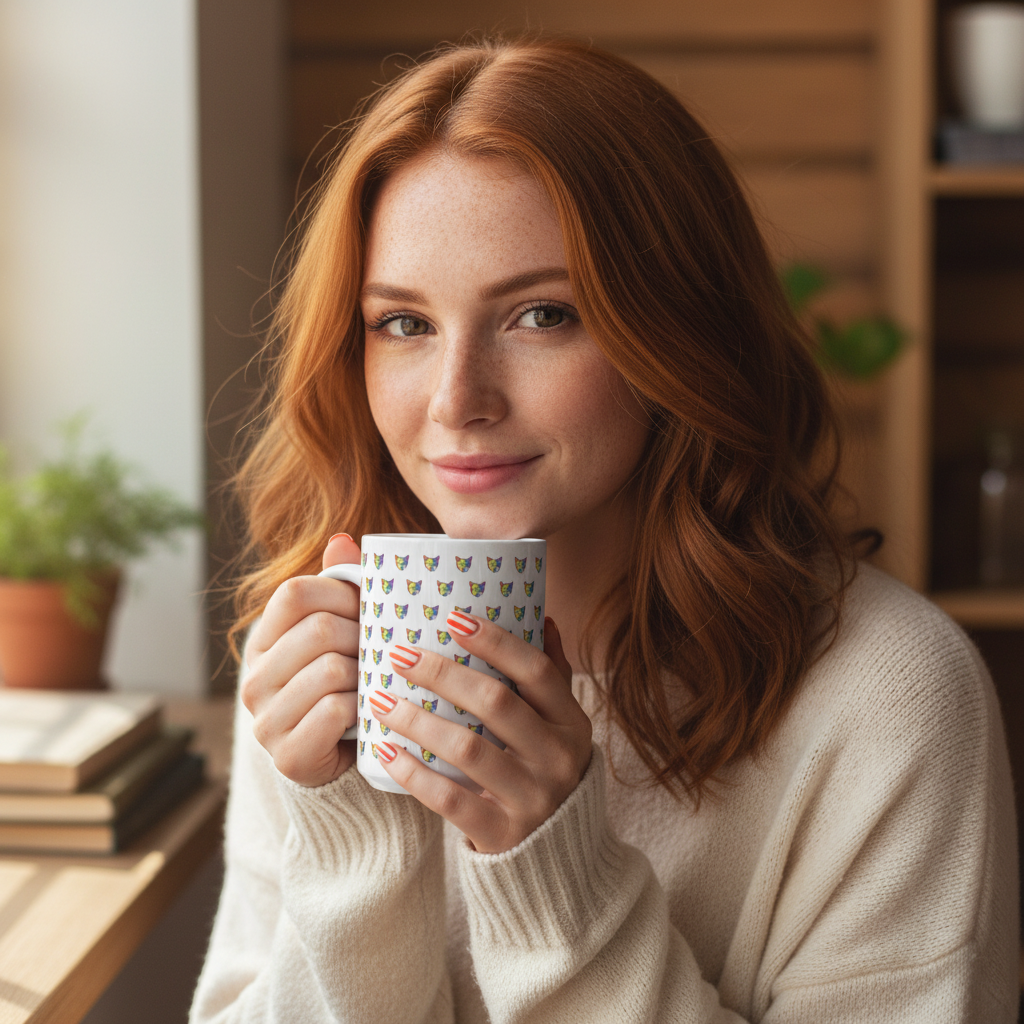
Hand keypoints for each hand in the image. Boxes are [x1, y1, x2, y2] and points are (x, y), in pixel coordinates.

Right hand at [240, 534, 361, 786]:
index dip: (341, 594)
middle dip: (362, 637)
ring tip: (373, 682)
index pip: (294, 592)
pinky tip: (367, 712)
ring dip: (365, 675)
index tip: (367, 610)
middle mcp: (254, 678)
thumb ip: (338, 589)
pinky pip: (336, 711)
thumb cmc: (341, 685)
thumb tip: (342, 539)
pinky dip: (362, 707)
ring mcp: (266, 719)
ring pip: (331, 670)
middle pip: (320, 631)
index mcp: (263, 641)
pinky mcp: (287, 754)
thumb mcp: (338, 634)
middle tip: (379, 650)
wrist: (335, 759)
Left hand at [370, 613, 591, 852]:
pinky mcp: (503, 833)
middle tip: (398, 654)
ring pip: (468, 750)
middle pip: (496, 703)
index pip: (537, 671)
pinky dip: (414, 774)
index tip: (453, 617)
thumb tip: (540, 617)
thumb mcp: (559, 726)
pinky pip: (451, 799)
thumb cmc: (544, 772)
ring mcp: (533, 798)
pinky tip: (386, 752)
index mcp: (572, 723)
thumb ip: (550, 676)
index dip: (496, 642)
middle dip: (442, 673)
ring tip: (380, 700)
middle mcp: (559, 757)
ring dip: (418, 720)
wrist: (555, 856)